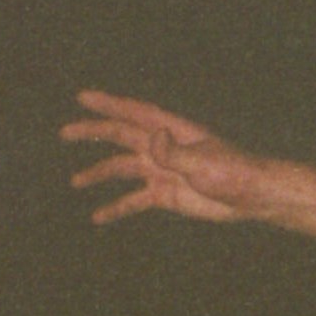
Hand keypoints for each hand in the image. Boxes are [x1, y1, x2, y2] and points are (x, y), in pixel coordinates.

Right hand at [60, 93, 271, 225]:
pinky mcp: (165, 195)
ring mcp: (162, 171)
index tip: (83, 98)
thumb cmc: (232, 172)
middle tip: (65, 132)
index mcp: (171, 131)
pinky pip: (135, 201)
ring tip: (75, 181)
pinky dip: (117, 208)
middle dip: (93, 133)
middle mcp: (162, 147)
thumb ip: (174, 153)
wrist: (250, 196)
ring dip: (99, 174)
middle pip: (120, 136)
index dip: (109, 105)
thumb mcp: (201, 162)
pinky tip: (98, 216)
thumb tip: (152, 137)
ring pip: (122, 169)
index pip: (134, 113)